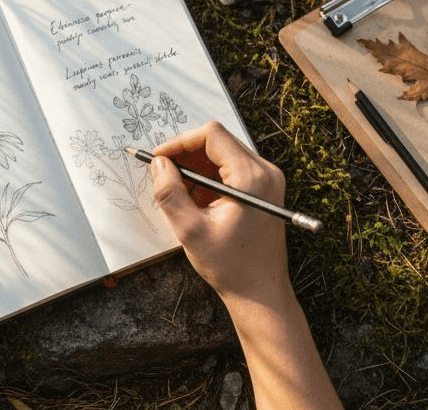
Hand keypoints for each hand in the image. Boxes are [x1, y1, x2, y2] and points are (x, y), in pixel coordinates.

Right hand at [150, 120, 289, 305]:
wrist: (261, 293)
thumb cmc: (232, 266)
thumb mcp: (191, 230)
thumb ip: (170, 193)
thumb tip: (159, 165)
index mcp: (251, 177)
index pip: (212, 135)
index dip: (180, 142)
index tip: (160, 159)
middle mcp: (265, 172)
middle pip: (218, 142)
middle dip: (187, 156)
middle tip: (165, 176)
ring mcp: (268, 180)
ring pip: (223, 155)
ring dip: (197, 168)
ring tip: (182, 196)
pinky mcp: (265, 189)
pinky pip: (232, 169)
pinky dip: (210, 178)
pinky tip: (199, 203)